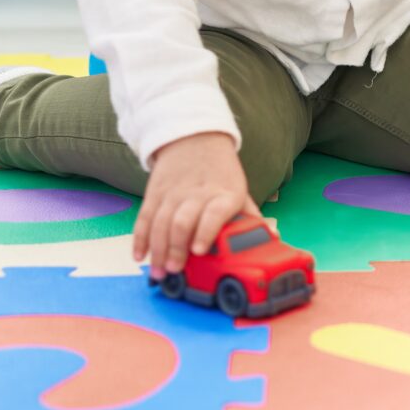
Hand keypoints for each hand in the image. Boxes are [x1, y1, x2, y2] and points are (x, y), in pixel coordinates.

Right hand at [132, 132, 256, 279]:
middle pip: (181, 222)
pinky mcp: (155, 193)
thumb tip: (269, 239)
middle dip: (175, 248)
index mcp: (223, 194)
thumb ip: (248, 216)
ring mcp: (172, 193)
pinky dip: (140, 238)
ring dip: (157, 250)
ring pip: (160, 223)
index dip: (204, 232)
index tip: (198, 251)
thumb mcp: (239, 189)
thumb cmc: (221, 173)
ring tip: (159, 271)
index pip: (213, 213)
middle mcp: (196, 194)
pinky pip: (145, 218)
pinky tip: (140, 256)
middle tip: (175, 270)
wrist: (194, 138)